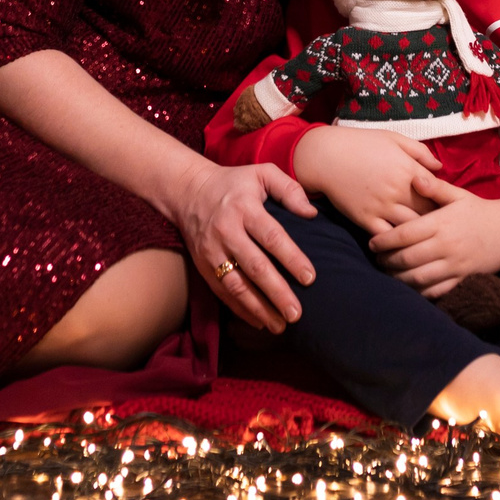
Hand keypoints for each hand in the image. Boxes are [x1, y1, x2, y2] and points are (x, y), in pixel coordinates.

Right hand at [170, 160, 317, 332]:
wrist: (188, 191)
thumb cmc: (234, 183)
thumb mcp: (262, 173)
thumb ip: (289, 189)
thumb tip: (311, 213)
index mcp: (244, 208)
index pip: (272, 237)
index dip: (291, 258)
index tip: (310, 278)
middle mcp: (227, 231)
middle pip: (255, 267)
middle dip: (277, 292)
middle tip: (297, 313)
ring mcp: (212, 251)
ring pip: (236, 285)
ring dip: (258, 308)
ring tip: (280, 326)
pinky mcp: (203, 266)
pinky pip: (222, 292)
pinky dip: (240, 309)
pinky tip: (259, 322)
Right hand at [292, 125, 444, 235]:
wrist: (326, 155)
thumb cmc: (361, 143)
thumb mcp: (394, 138)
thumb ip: (420, 152)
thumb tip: (440, 168)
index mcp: (408, 169)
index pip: (438, 193)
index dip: (445, 202)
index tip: (448, 208)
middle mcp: (398, 190)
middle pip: (428, 214)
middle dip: (437, 222)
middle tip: (441, 228)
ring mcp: (382, 207)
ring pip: (411, 229)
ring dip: (419, 236)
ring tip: (426, 241)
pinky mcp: (366, 219)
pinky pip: (387, 238)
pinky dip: (396, 244)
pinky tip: (401, 245)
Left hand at [368, 174, 499, 297]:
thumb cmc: (479, 211)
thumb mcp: (458, 195)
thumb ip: (435, 187)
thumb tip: (414, 178)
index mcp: (442, 223)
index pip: (405, 234)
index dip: (384, 240)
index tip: (372, 243)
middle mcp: (446, 246)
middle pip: (407, 258)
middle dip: (387, 261)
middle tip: (376, 259)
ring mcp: (454, 265)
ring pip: (418, 278)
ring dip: (398, 278)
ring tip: (387, 273)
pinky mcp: (462, 279)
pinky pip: (436, 291)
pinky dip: (419, 292)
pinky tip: (408, 287)